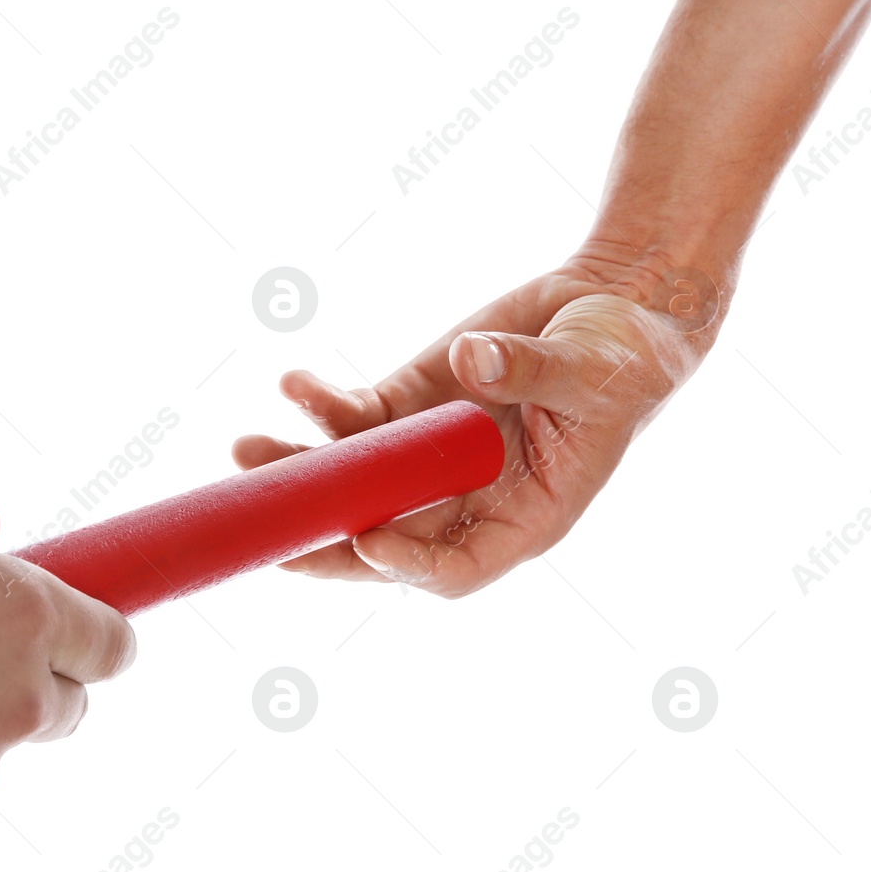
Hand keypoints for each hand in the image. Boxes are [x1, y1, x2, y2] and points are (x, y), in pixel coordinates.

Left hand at [232, 252, 717, 596]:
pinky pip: (352, 420)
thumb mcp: (595, 367)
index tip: (367, 538)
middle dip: (321, 539)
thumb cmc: (624, 354)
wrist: (610, 304)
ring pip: (350, 484)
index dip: (407, 562)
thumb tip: (473, 363)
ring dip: (297, 472)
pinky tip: (294, 382)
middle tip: (266, 531)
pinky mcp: (406, 409)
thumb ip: (533, 371)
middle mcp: (464, 500)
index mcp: (523, 519)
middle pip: (381, 540)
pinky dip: (320, 406)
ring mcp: (427, 457)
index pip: (453, 567)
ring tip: (246, 451)